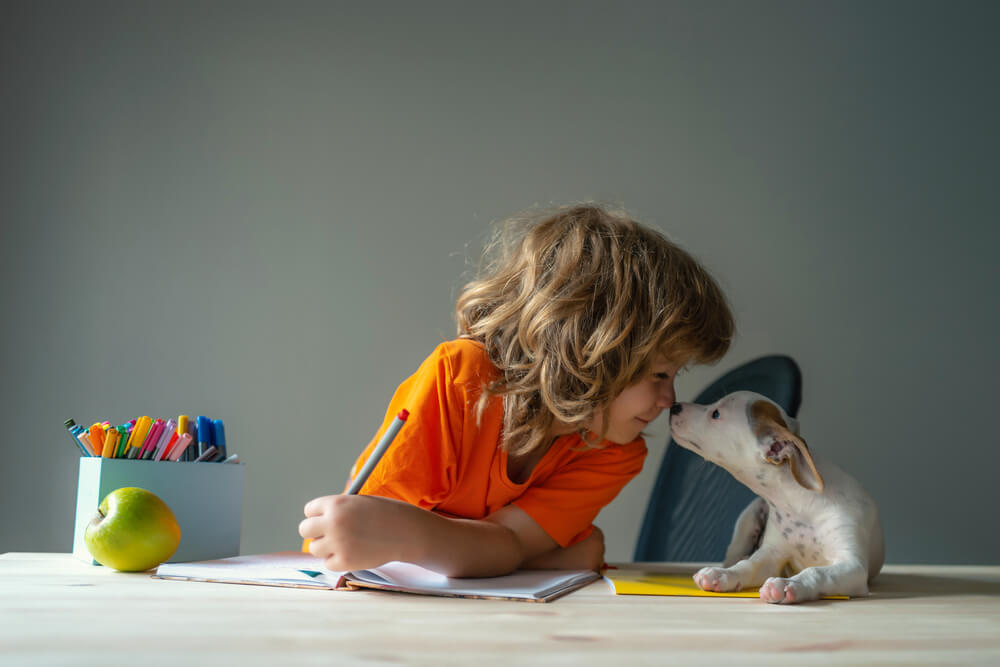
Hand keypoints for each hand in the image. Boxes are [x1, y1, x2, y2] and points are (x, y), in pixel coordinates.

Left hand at [298, 494, 421, 571]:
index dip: (319, 514)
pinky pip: (328, 563)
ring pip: (314, 548)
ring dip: (326, 547)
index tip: (327, 518)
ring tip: (345, 543)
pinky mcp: (344, 562)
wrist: (406, 531)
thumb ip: (338, 510)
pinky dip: (337, 560)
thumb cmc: (385, 514)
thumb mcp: (359, 502)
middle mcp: (333, 522)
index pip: (309, 510)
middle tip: (329, 533)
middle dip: (316, 531)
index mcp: (336, 503)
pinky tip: (353, 552)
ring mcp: (338, 543)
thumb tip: (317, 523)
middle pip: (304, 529)